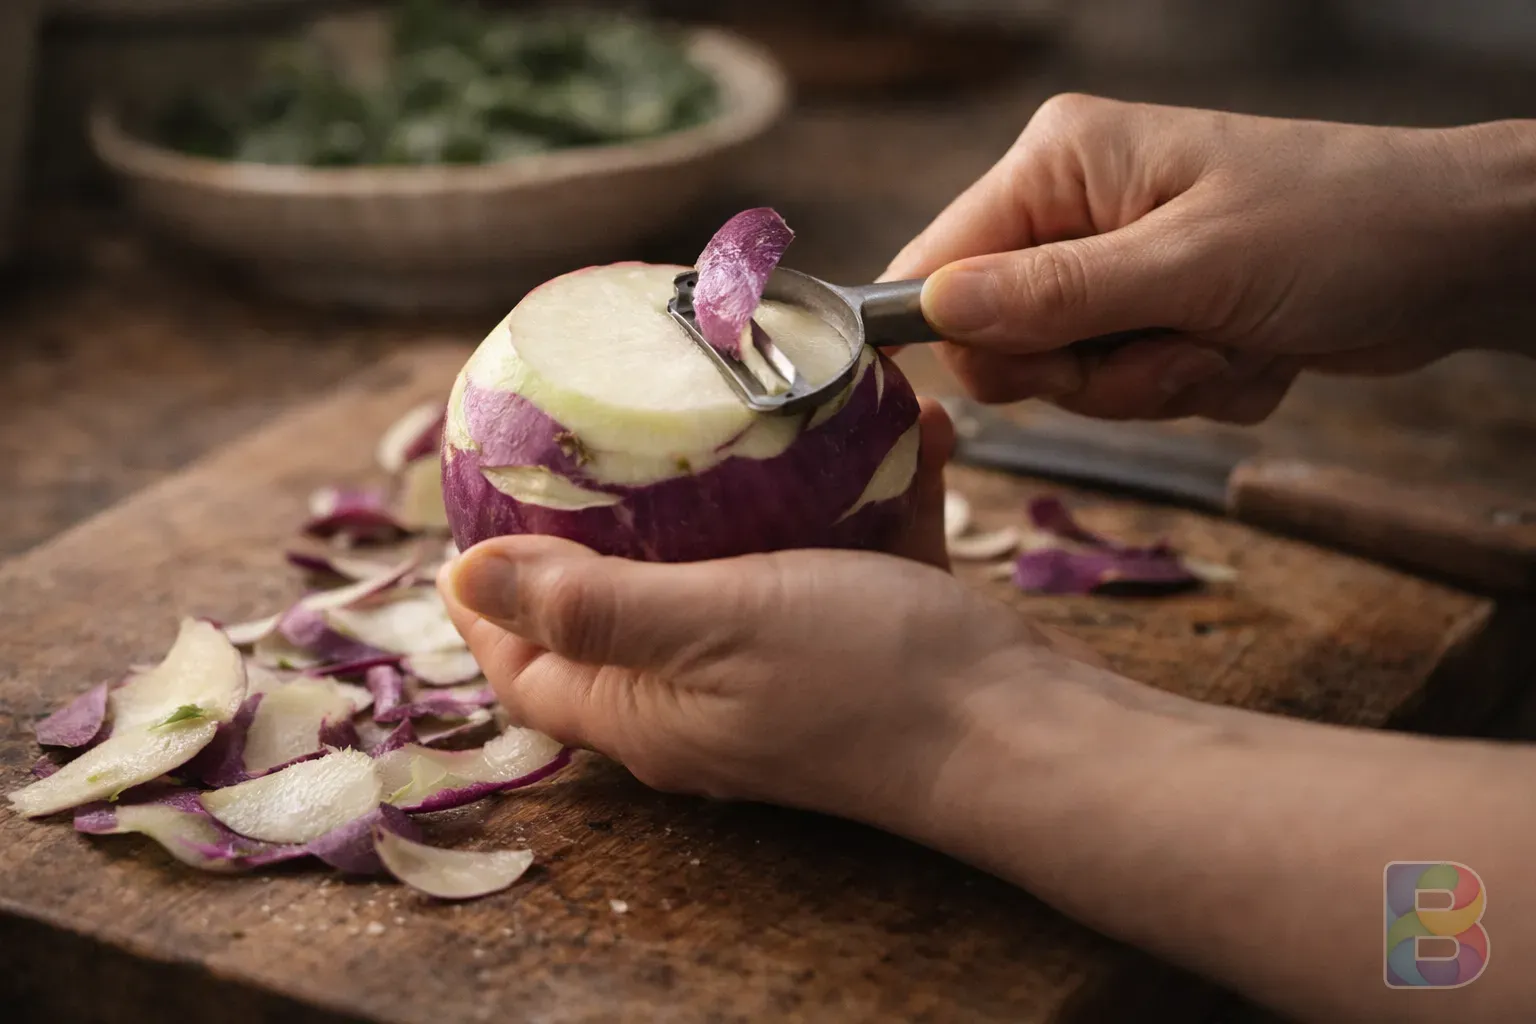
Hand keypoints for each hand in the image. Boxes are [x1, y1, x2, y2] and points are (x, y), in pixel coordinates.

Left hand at [436, 398, 1101, 830]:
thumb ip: (592, 603)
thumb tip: (458, 578)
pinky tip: (899, 429)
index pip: (526, 664)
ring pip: (734, 565)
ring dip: (751, 488)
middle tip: (619, 430)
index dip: (489, 600)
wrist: (1016, 727)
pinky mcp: (855, 634)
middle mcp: (701, 696)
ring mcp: (779, 667)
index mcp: (646, 707)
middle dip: (614, 520)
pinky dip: (858, 492)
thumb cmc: (861, 680)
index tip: (488, 502)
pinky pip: (836, 550)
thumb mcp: (713, 625)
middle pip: (620, 608)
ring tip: (763, 407)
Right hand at [886, 96, 1535, 422]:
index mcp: (1060, 164)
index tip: (1036, 373)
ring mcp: (1115, 265)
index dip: (962, 336)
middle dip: (1091, 371)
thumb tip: (932, 308)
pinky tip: (1256, 347)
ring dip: (1155, 384)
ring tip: (1231, 342)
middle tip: (1173, 349)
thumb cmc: (1338, 229)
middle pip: (1001, 337)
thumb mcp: (1190, 267)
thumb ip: (1054, 295)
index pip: (938, 264)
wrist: (1456, 254)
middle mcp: (1074, 211)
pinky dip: (1195, 387)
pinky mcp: (1156, 312)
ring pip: (1070, 376)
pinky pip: (1130, 387)